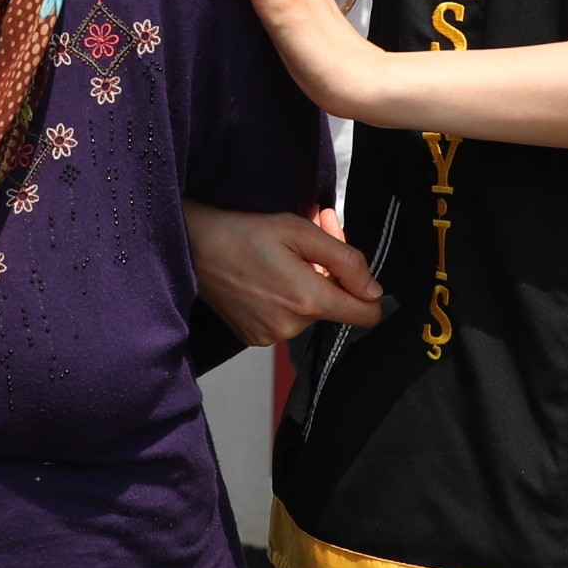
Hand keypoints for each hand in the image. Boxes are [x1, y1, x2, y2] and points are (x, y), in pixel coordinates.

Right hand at [186, 200, 382, 346]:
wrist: (192, 243)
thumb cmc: (243, 230)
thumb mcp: (301, 231)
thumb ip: (345, 260)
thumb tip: (375, 291)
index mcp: (307, 299)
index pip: (366, 315)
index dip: (367, 292)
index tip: (352, 272)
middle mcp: (290, 327)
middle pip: (334, 307)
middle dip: (328, 276)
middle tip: (307, 242)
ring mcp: (269, 336)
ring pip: (309, 313)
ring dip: (305, 286)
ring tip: (280, 257)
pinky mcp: (252, 338)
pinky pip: (286, 321)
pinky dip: (283, 301)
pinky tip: (265, 277)